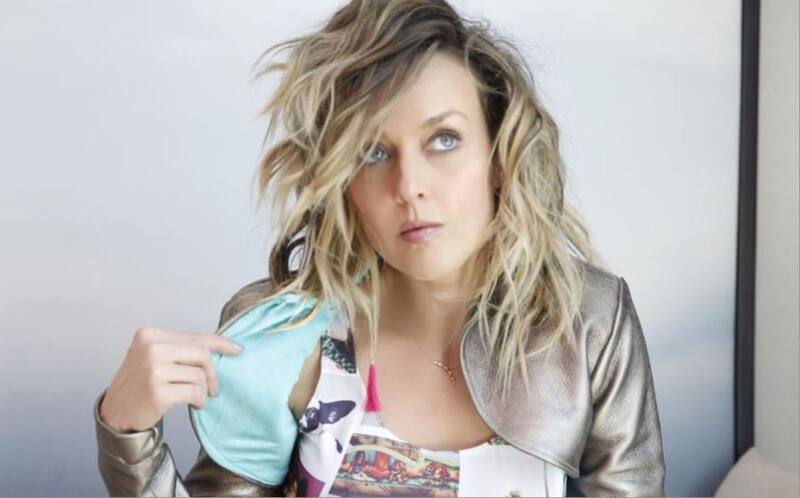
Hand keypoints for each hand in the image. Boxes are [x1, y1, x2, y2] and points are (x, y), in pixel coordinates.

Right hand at [99, 327, 243, 432]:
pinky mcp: (157, 392)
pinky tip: (194, 404)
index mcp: (150, 335)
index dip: (220, 343)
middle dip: (213, 372)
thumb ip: (182, 349)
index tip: (237, 349)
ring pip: (200, 375)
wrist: (115, 413)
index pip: (195, 336)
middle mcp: (150, 348)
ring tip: (197, 397)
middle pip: (202, 354)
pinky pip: (195, 392)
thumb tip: (222, 344)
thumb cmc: (141, 383)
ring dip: (204, 390)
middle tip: (213, 387)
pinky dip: (199, 400)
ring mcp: (152, 370)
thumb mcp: (155, 357)